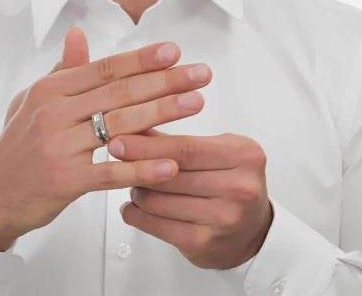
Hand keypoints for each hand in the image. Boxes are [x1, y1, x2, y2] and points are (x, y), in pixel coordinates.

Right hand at [0, 27, 211, 251]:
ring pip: (120, 126)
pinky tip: (171, 164)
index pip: (106, 69)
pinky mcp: (65, 182)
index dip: (142, 59)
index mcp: (51, 90)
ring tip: (195, 104)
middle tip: (200, 75)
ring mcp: (59, 147)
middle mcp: (54, 113)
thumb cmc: (18, 146)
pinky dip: (142, 169)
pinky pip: (111, 173)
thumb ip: (63, 70)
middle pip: (120, 93)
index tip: (174, 52)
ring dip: (162, 113)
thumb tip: (78, 35)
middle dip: (165, 81)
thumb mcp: (33, 100)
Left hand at [109, 132, 272, 268]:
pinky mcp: (205, 243)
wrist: (253, 229)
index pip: (185, 148)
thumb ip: (178, 141)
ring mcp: (223, 218)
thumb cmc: (234, 183)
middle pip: (169, 174)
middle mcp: (238, 188)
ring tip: (135, 184)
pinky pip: (156, 226)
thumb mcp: (218, 150)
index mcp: (244, 156)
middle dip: (136, 166)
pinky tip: (132, 208)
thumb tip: (136, 128)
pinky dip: (136, 215)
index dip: (148, 146)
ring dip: (137, 190)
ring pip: (157, 200)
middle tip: (119, 160)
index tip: (121, 142)